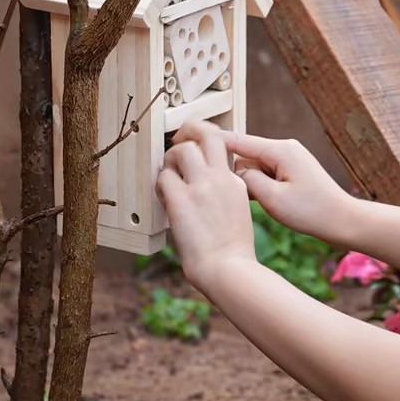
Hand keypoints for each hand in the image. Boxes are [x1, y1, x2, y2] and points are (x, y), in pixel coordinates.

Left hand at [157, 123, 257, 290]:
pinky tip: (164, 197)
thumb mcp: (239, 212)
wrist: (228, 269)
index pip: (222, 146)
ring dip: (170, 158)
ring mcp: (201, 186)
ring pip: (182, 149)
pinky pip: (163, 177)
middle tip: (178, 142)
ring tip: (169, 173)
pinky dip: (160, 184)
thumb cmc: (233, 252)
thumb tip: (209, 191)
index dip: (206, 144)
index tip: (196, 150)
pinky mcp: (181, 200)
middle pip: (206, 133)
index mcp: (236, 181)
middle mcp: (220, 178)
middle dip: (189, 132)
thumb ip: (227, 193)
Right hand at [193, 125, 360, 246]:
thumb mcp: (274, 200)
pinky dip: (254, 181)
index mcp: (279, 151)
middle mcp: (284, 148)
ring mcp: (288, 157)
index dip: (207, 139)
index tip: (184, 138)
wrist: (343, 219)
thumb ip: (248, 181)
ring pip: (252, 162)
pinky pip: (263, 170)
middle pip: (242, 150)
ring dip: (242, 176)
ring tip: (234, 189)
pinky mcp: (290, 169)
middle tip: (204, 169)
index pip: (235, 140)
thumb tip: (232, 171)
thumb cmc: (314, 212)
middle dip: (226, 164)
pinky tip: (252, 197)